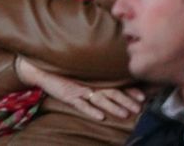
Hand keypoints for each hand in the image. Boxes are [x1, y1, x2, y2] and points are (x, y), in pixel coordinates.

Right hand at [15, 56, 143, 121]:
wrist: (40, 68)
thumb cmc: (61, 66)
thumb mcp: (80, 68)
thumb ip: (95, 71)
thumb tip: (114, 72)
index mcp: (94, 75)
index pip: (115, 82)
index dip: (129, 89)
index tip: (142, 95)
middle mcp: (89, 82)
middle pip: (111, 92)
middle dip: (126, 100)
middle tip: (139, 107)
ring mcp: (79, 90)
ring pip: (99, 99)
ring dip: (113, 107)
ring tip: (126, 114)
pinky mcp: (68, 96)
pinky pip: (81, 105)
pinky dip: (90, 110)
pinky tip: (100, 117)